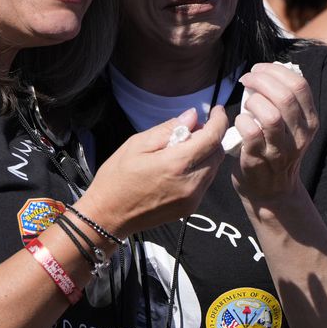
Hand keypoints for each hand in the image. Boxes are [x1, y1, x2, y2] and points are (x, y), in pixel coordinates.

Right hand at [77, 107, 226, 237]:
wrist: (108, 216)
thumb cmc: (117, 178)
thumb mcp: (136, 145)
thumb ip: (167, 130)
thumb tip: (191, 116)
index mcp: (176, 164)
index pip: (212, 138)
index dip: (219, 121)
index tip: (217, 110)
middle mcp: (190, 183)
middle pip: (217, 153)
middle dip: (211, 136)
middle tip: (192, 129)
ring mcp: (192, 199)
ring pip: (213, 168)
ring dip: (206, 153)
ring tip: (183, 147)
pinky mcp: (189, 209)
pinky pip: (205, 182)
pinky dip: (200, 169)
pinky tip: (180, 166)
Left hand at [230, 63, 318, 203]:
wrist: (272, 192)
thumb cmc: (276, 149)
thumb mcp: (292, 126)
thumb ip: (286, 101)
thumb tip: (267, 71)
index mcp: (310, 121)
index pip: (299, 85)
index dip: (276, 71)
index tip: (259, 69)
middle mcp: (300, 136)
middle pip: (285, 97)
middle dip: (261, 81)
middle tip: (247, 79)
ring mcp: (281, 151)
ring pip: (272, 116)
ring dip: (253, 101)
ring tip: (246, 102)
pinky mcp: (259, 161)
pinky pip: (251, 134)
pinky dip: (242, 121)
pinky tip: (239, 120)